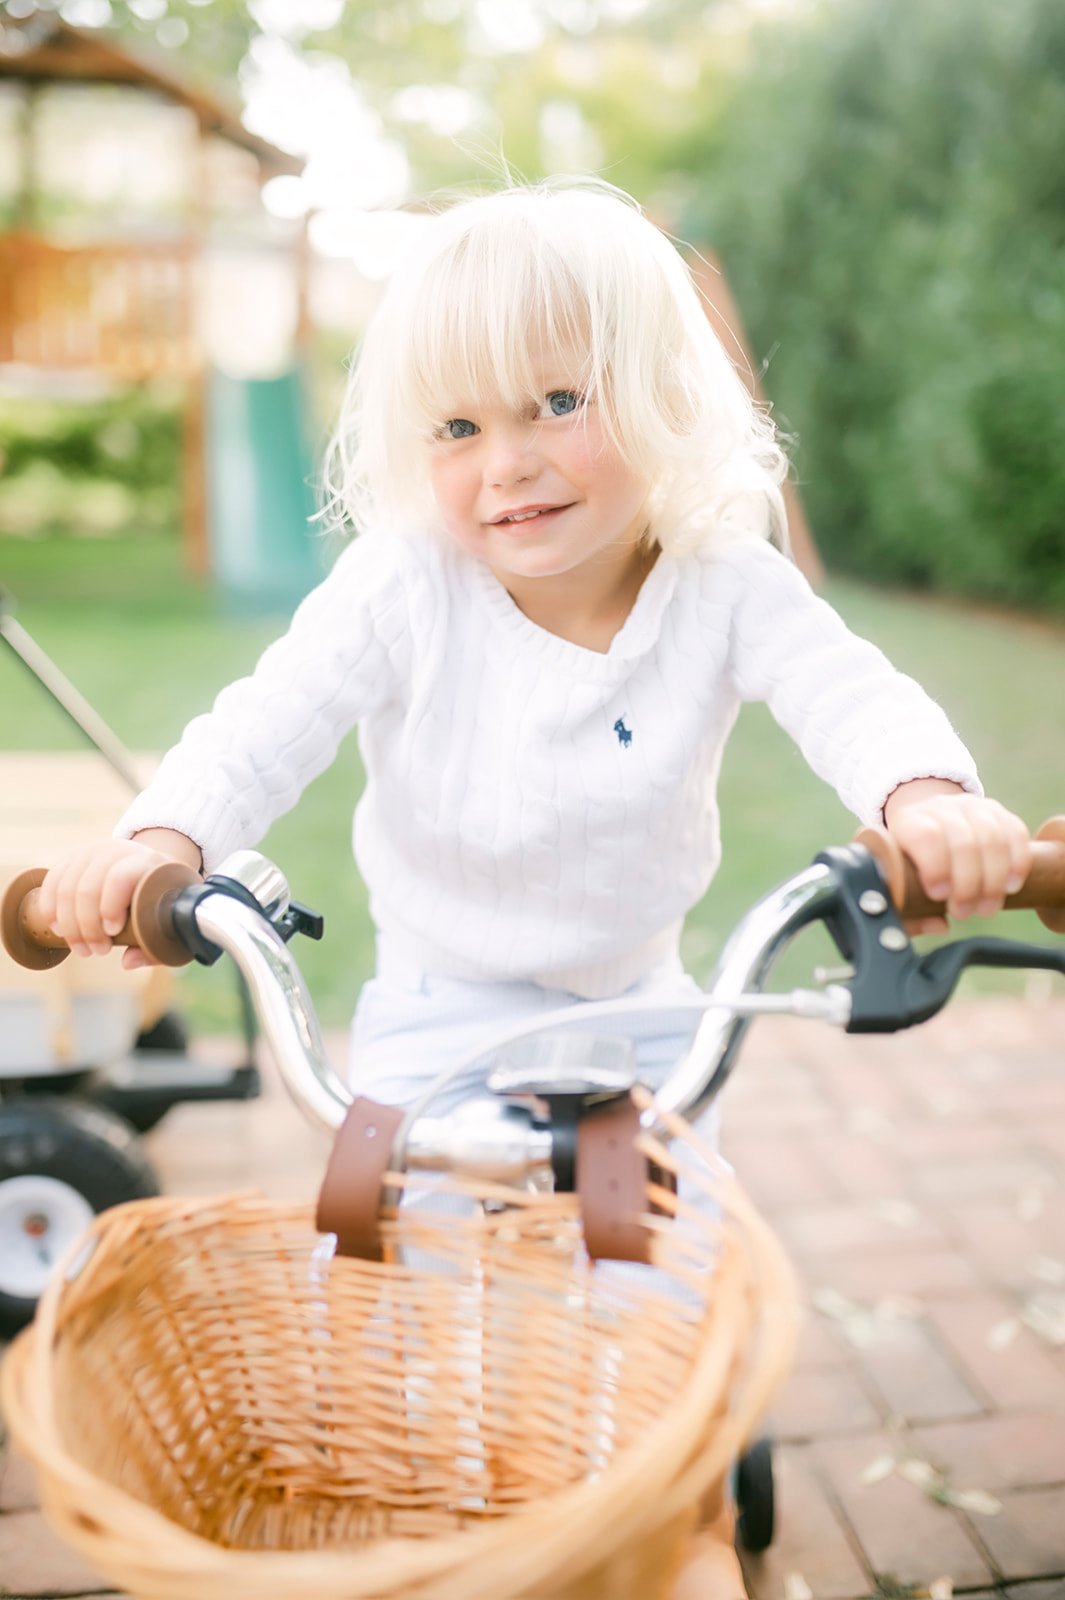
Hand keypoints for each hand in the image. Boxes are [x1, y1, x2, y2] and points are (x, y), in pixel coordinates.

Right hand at [35, 830, 201, 968]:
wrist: (150, 867)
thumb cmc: (159, 900)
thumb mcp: (166, 919)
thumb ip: (153, 945)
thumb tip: (128, 962)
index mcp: (146, 862)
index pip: (120, 877)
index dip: (110, 906)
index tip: (112, 932)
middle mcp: (116, 851)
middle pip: (88, 889)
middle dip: (88, 928)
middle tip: (98, 951)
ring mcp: (90, 852)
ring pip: (66, 889)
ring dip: (69, 926)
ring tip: (82, 948)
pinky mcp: (71, 858)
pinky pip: (52, 882)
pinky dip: (51, 909)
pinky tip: (59, 930)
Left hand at [882, 780, 1030, 933]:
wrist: (928, 827)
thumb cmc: (909, 865)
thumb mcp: (899, 881)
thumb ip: (909, 910)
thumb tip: (940, 926)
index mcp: (909, 820)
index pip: (926, 836)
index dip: (936, 868)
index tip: (939, 896)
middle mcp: (942, 807)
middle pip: (964, 842)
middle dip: (968, 885)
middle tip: (964, 913)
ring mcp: (973, 807)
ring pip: (992, 839)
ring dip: (994, 880)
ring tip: (988, 908)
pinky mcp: (999, 813)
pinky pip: (1016, 834)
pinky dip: (1018, 863)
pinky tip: (1011, 887)